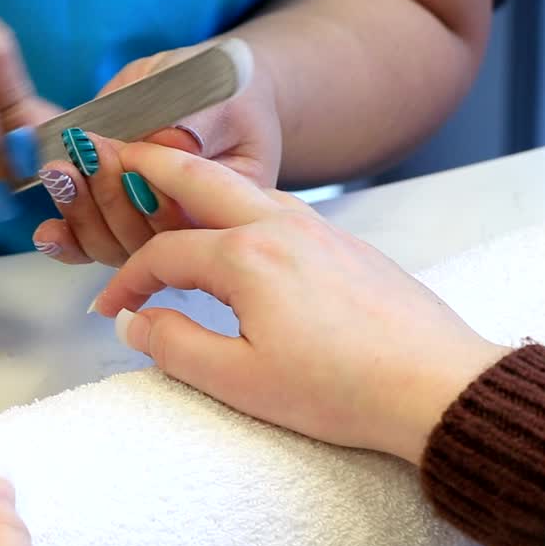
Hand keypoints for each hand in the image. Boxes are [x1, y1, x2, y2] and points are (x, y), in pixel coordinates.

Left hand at [30, 41, 281, 265]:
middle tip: (88, 152)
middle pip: (150, 242)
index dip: (155, 193)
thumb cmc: (223, 91)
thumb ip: (197, 117)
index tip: (126, 151)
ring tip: (60, 172)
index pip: (194, 219)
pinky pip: (92, 247)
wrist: (212, 92)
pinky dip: (66, 241)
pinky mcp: (120, 224)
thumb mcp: (218, 93)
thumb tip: (174, 138)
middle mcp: (196, 232)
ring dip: (82, 212)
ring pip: (115, 247)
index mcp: (234, 207)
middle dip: (112, 198)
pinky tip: (47, 230)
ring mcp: (155, 233)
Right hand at [88, 145, 510, 463]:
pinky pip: (284, 207)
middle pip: (202, 180)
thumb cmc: (342, 389)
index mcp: (247, 257)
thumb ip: (176, 347)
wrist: (435, 383)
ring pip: (247, 189)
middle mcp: (281, 226)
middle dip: (154, 166)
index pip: (164, 253)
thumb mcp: (241, 381)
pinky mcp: (349, 245)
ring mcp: (321, 230)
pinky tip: (247, 232)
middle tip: (118, 156)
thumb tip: (137, 323)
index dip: (127, 280)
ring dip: (204, 184)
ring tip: (177, 196)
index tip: (110, 310)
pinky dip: (247, 205)